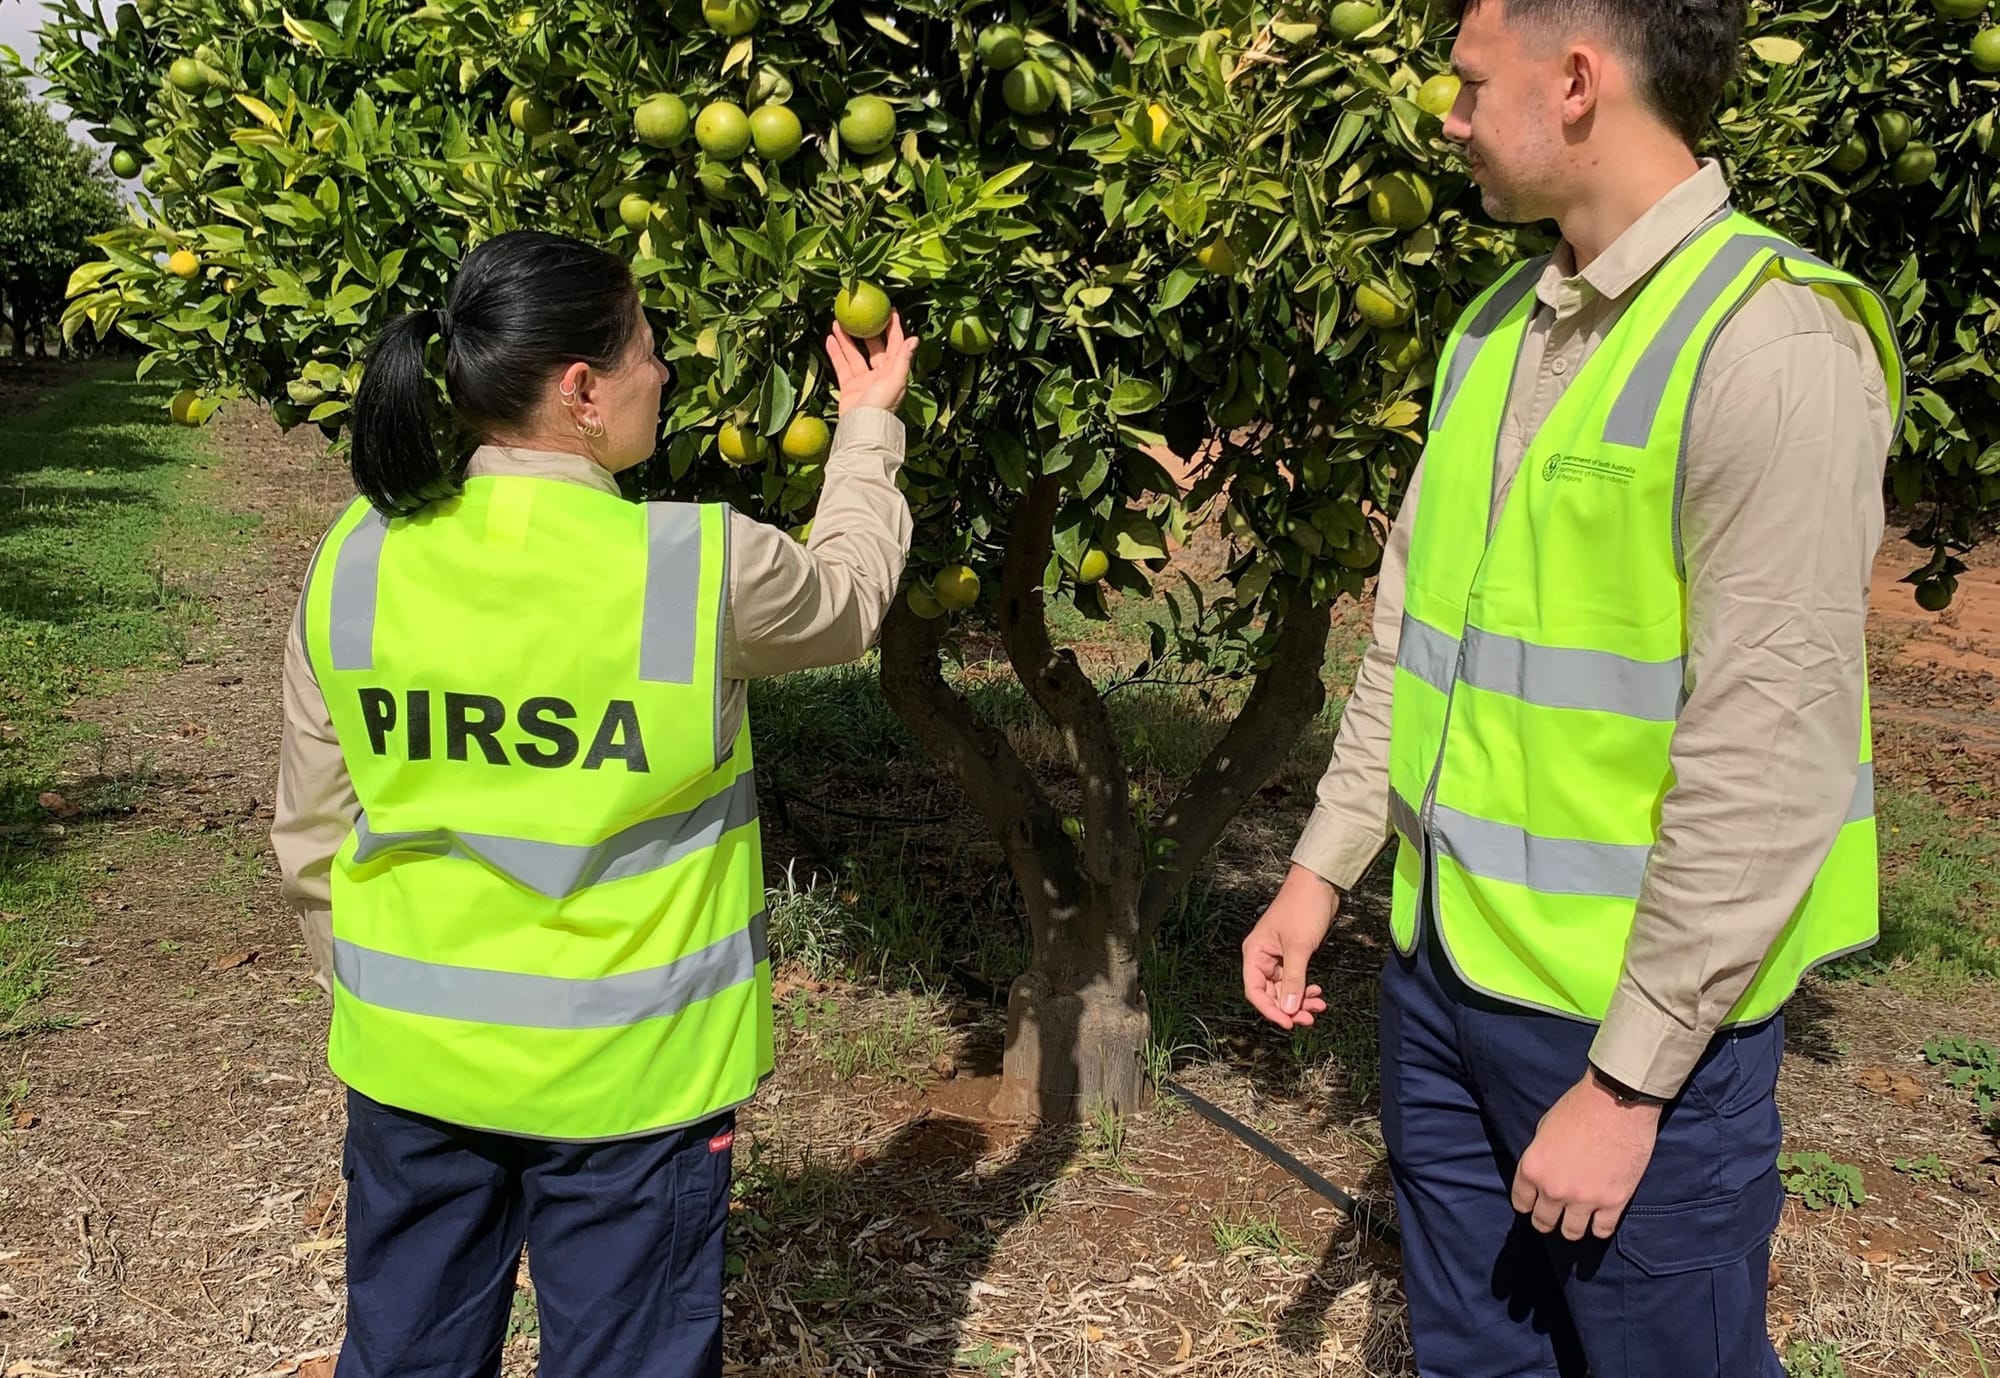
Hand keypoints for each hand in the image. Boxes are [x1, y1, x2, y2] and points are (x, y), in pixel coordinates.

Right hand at [826, 312, 917, 416]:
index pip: (895, 345)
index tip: (891, 311)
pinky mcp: (849, 387)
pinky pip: (842, 366)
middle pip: (873, 348)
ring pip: (854, 355)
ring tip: (837, 322)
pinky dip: (836, 353)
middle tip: (860, 314)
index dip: (894, 328)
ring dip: (846, 339)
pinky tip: (829, 339)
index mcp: (893, 372)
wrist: (861, 428)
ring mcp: (863, 381)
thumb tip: (914, 339)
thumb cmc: (881, 406)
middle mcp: (880, 375)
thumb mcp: (895, 381)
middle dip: (867, 331)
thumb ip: (903, 359)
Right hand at [1241, 864, 1337, 1029]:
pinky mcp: (1292, 954)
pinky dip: (1305, 988)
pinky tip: (1317, 993)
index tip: (1289, 1023)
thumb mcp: (1299, 947)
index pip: (1255, 991)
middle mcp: (1262, 956)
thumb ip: (1294, 980)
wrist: (1319, 885)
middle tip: (1309, 1018)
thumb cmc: (1303, 908)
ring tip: (1319, 1006)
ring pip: (1285, 989)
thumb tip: (1288, 1009)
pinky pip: (1295, 979)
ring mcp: (1278, 956)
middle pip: (1270, 993)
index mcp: (1255, 953)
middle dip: (1290, 1007)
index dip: (1271, 1010)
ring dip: (1300, 1000)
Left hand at [1510, 1071, 1662, 1240]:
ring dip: (1572, 1227)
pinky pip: (1601, 1231)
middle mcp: (1554, 1189)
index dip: (1527, 1204)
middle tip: (1554, 1215)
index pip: (1521, 1202)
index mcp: (1533, 1169)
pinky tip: (1599, 1219)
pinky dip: (1599, 1227)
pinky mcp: (1613, 1202)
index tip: (1533, 1204)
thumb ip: (1540, 1158)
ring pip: (1571, 1233)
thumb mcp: (1544, 1129)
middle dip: (1546, 1219)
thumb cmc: (1579, 1108)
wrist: (1617, 1102)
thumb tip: (1543, 1175)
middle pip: (1543, 1222)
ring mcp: (1584, 1199)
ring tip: (1576, 1219)